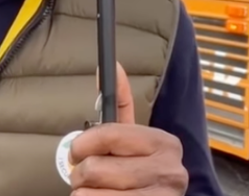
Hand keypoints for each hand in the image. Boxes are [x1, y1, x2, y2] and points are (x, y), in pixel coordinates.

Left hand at [68, 62, 187, 194]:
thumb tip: (114, 66)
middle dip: (82, 174)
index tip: (77, 151)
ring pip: (93, 191)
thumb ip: (121, 104)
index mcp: (164, 143)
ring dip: (85, 192)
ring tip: (98, 190)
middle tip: (89, 177)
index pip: (108, 135)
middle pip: (95, 168)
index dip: (82, 145)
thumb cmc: (135, 171)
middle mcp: (171, 170)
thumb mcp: (130, 138)